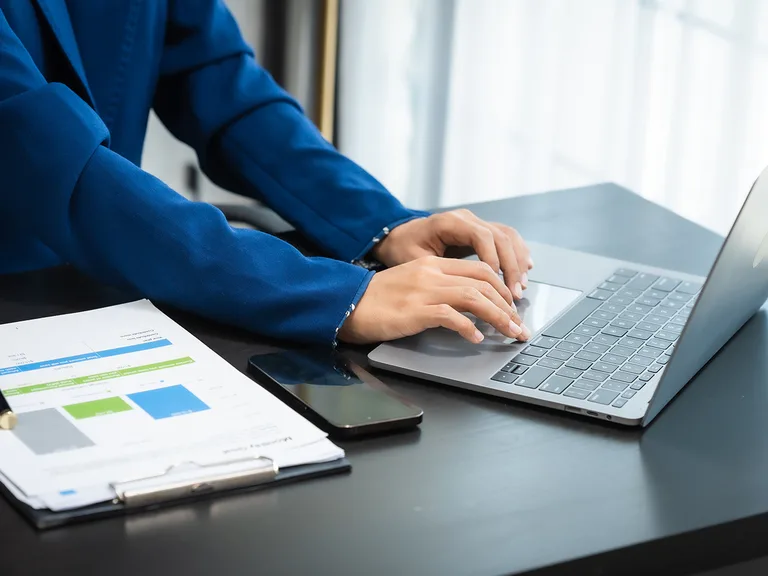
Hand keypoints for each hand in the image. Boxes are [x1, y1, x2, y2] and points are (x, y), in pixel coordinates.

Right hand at [338, 256, 530, 344]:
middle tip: (519, 325)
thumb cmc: (377, 299)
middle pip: (484, 282)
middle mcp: (432, 273)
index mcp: (433, 264)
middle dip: (507, 306)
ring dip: (497, 317)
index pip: (480, 270)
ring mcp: (424, 291)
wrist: (347, 303)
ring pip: (474, 298)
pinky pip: (451, 317)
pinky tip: (476, 338)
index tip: (511, 307)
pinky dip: (468, 328)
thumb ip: (439, 287)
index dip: (502, 288)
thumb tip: (469, 306)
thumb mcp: (412, 283)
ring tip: (509, 333)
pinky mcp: (415, 310)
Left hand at [372, 209, 533, 299]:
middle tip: (514, 294)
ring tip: (521, 286)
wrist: (398, 236)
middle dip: (511, 267)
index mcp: (450, 222)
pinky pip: (506, 238)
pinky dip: (517, 254)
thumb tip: (462, 292)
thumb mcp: (413, 260)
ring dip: (518, 262)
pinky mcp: (480, 231)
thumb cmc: (403, 248)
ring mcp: (475, 223)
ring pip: (507, 237)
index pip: (482, 237)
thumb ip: (438, 271)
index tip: (498, 285)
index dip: (494, 260)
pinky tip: (526, 269)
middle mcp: (466, 219)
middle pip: (500, 237)